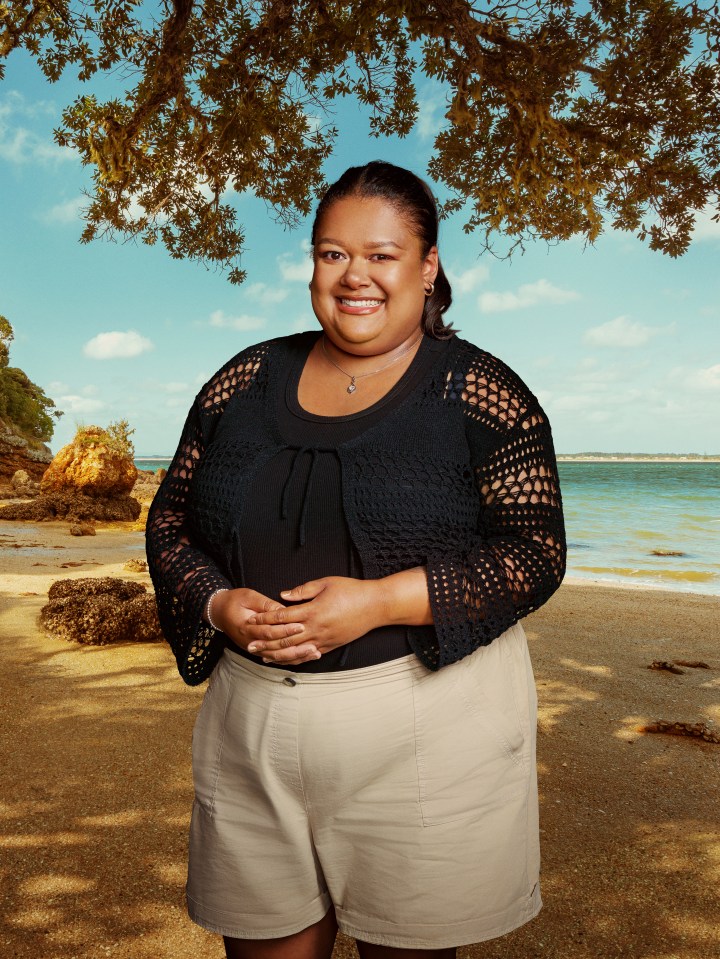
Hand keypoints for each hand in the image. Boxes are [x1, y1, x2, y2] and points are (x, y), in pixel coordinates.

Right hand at [209, 588, 320, 663]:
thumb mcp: (248, 596)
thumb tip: (283, 609)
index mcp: (247, 628)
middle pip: (276, 648)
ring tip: (314, 654)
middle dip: (296, 647)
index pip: (269, 631)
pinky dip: (290, 659)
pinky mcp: (259, 651)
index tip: (301, 626)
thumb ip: (265, 604)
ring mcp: (254, 649)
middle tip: (313, 645)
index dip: (285, 630)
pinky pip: (276, 658)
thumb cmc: (234, 601)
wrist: (219, 612)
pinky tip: (304, 657)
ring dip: (296, 656)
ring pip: (277, 657)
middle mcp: (251, 642)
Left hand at [245, 576, 384, 664]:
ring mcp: (323, 640)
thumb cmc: (352, 591)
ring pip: (294, 651)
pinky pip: (307, 656)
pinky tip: (283, 660)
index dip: (265, 618)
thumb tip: (282, 596)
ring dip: (275, 654)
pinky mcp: (329, 646)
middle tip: (248, 643)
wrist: (375, 606)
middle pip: (283, 638)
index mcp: (313, 611)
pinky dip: (292, 659)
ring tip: (260, 656)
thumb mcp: (326, 583)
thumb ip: (302, 591)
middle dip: (264, 640)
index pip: (282, 617)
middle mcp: (316, 629)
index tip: (252, 618)